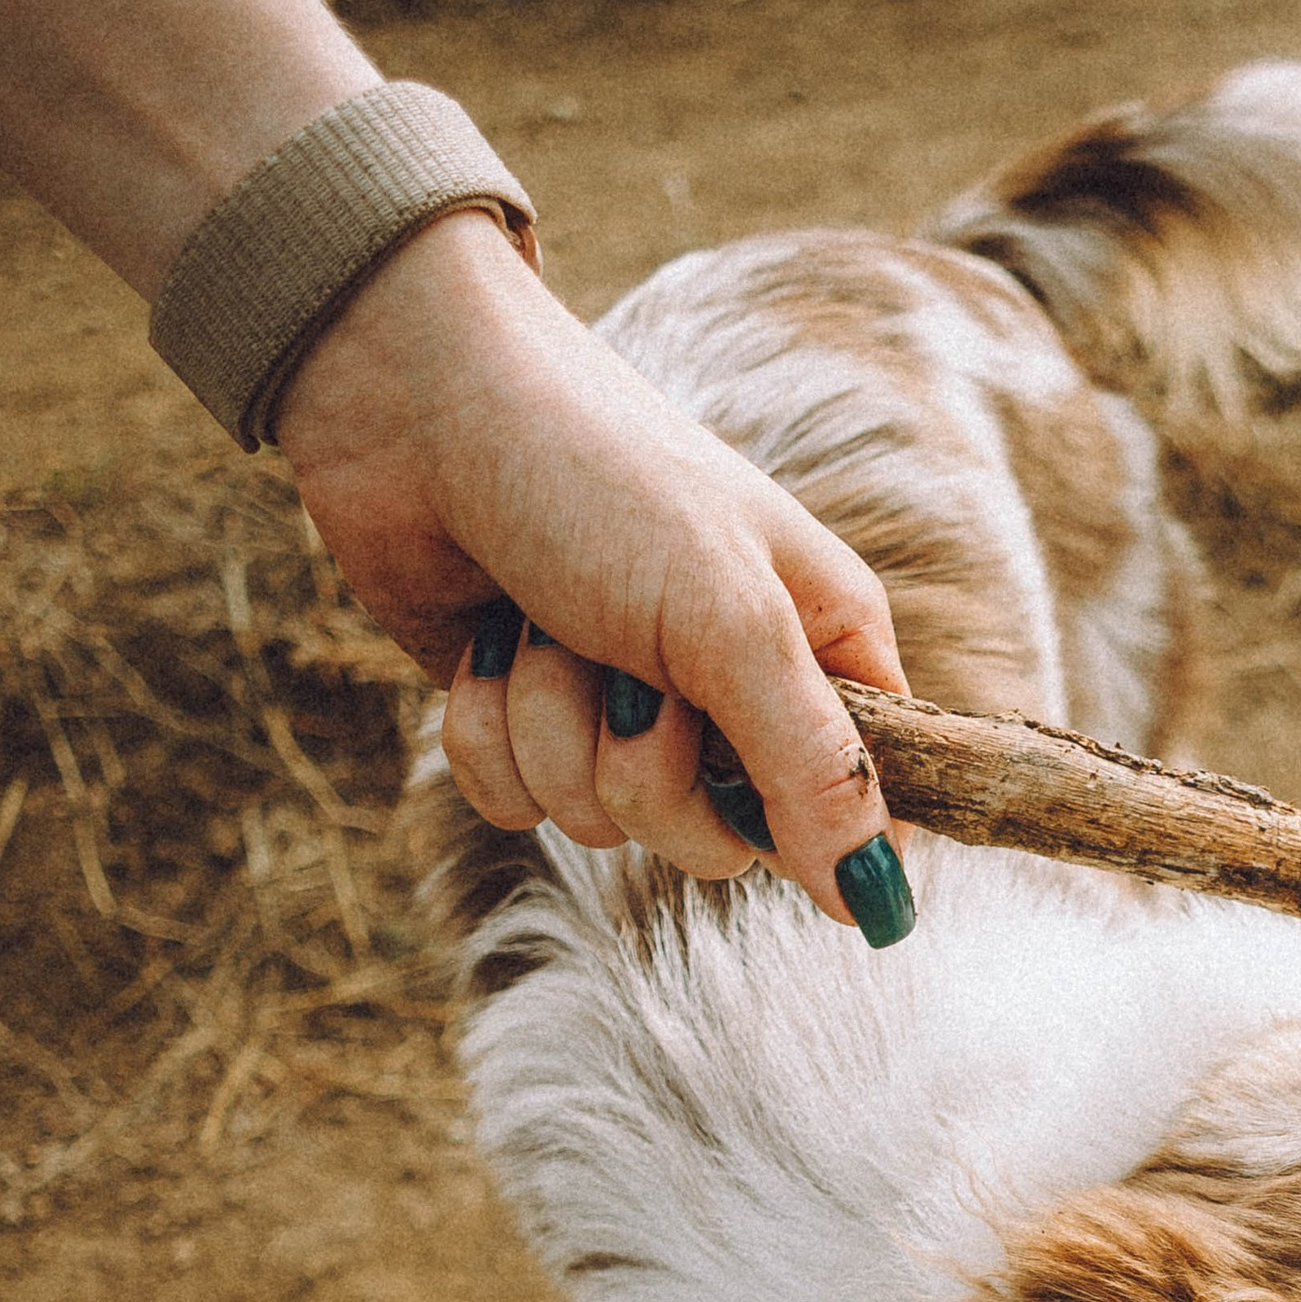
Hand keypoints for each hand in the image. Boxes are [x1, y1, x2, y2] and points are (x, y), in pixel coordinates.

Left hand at [273, 209, 909, 928]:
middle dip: (647, 769)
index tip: (746, 773)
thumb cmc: (599, 474)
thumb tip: (881, 903)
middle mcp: (732, 693)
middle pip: (716, 844)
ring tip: (545, 624)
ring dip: (552, 730)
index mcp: (819, 652)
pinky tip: (489, 640)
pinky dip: (487, 732)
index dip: (808, 819)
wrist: (418, 398)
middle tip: (628, 669)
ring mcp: (626, 711)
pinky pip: (513, 806)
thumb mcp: (732, 619)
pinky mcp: (527, 720)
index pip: (859, 807)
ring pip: (600, 826)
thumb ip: (814, 768)